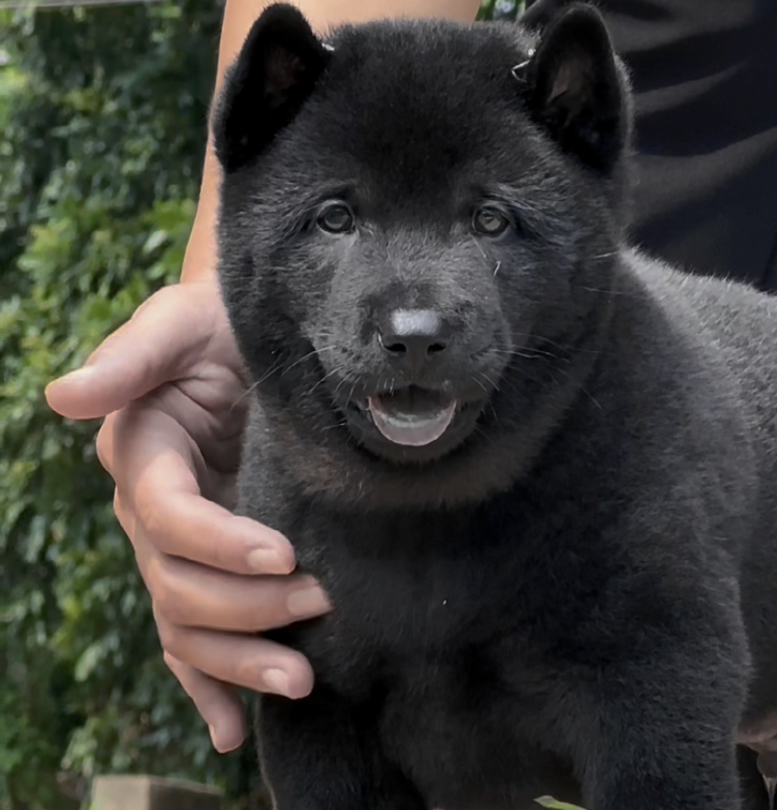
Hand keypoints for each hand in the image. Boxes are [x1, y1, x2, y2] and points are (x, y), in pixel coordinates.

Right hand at [45, 281, 331, 752]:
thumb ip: (131, 358)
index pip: (167, 515)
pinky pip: (193, 638)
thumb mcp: (179, 324)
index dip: (219, 540)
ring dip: (239, 660)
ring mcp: (177, 547)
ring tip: (300, 680)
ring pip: (188, 624)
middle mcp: (151, 511)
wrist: (252, 342)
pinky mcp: (208, 565)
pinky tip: (230, 730)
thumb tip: (64, 396)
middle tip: (319, 606)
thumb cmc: (218, 325)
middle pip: (179, 584)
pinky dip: (207, 686)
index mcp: (142, 455)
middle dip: (246, 607)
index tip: (283, 553)